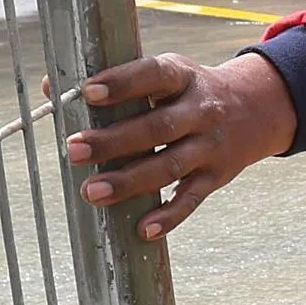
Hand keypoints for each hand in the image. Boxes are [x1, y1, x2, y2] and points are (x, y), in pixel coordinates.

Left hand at [67, 49, 295, 240]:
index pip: (154, 76)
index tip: (88, 92)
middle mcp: (201, 111)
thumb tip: (51, 90)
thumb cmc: (185, 92)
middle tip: (74, 150)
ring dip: (129, 181)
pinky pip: (191, 200)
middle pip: (157, 128)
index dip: (123, 83)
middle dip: (114, 141)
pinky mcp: (215, 177)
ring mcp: (210, 146)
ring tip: (90, 192)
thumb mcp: (162, 74)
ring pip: (169, 166)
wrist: (254, 110)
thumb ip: (113, 82)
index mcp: (183, 77)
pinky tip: (142, 230)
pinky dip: (168, 217)